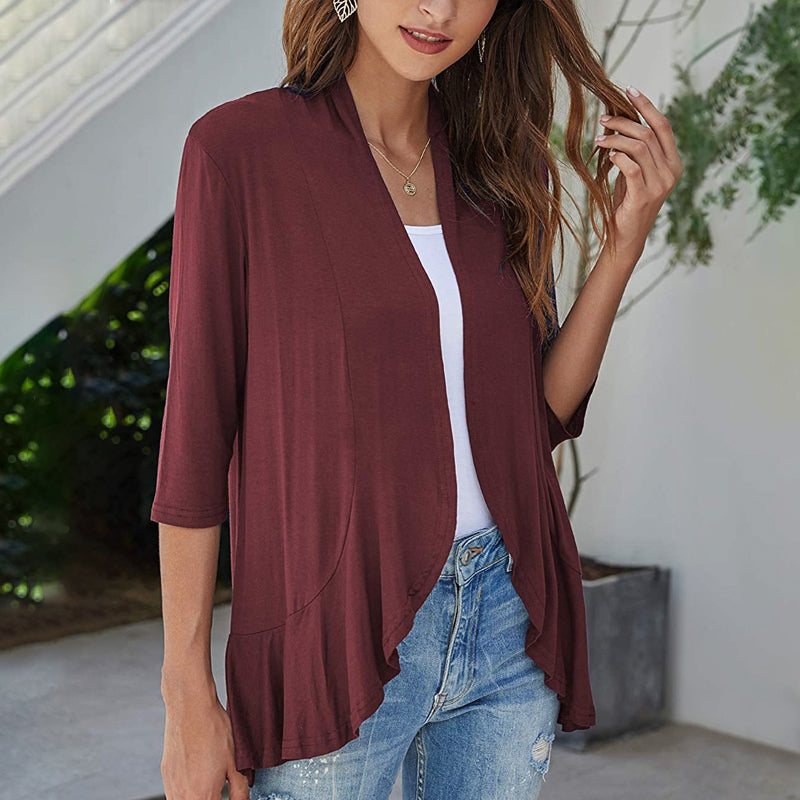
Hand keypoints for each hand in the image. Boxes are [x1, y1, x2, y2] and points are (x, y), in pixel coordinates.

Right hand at [161, 689, 249, 799]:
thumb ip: (239, 791)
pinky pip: (175, 794)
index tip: (228, 795)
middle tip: (221, 790)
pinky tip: (199, 775)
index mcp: (202, 797)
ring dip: (198, 797)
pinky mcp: (166, 776)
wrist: (191, 707)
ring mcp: (171, 787)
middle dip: (211, 798)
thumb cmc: (214, 731)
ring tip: (211, 782)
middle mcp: (182, 796)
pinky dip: (188, 791)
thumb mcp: (235, 763)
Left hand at [594, 85, 683, 262]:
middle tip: (602, 120)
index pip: (663, 125)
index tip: (629, 90)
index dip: (647, 105)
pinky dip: (618, 157)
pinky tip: (606, 154)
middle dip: (624, 121)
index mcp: (673, 163)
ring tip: (598, 138)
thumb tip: (620, 122)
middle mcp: (671, 172)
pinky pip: (631, 167)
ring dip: (616, 139)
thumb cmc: (627, 203)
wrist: (625, 237)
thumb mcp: (634, 173)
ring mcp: (660, 184)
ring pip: (639, 147)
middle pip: (649, 133)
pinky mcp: (644, 196)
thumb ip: (636, 151)